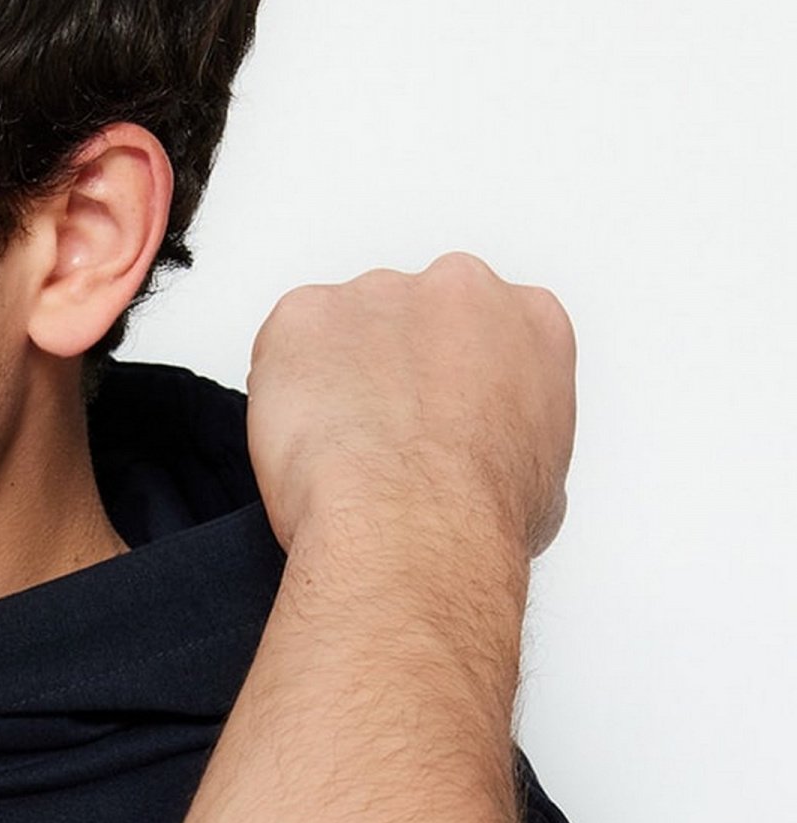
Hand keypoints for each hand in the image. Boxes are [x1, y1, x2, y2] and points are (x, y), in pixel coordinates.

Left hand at [246, 252, 576, 563]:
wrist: (410, 532)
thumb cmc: (474, 520)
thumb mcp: (542, 487)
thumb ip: (513, 439)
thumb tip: (488, 464)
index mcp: (529, 320)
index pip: (483, 329)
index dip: (449, 382)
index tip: (431, 419)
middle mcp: (459, 289)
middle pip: (411, 319)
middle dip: (390, 372)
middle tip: (377, 442)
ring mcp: (380, 294)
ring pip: (342, 330)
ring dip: (333, 382)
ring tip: (338, 455)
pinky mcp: (305, 314)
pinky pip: (282, 346)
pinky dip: (280, 390)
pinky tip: (300, 445)